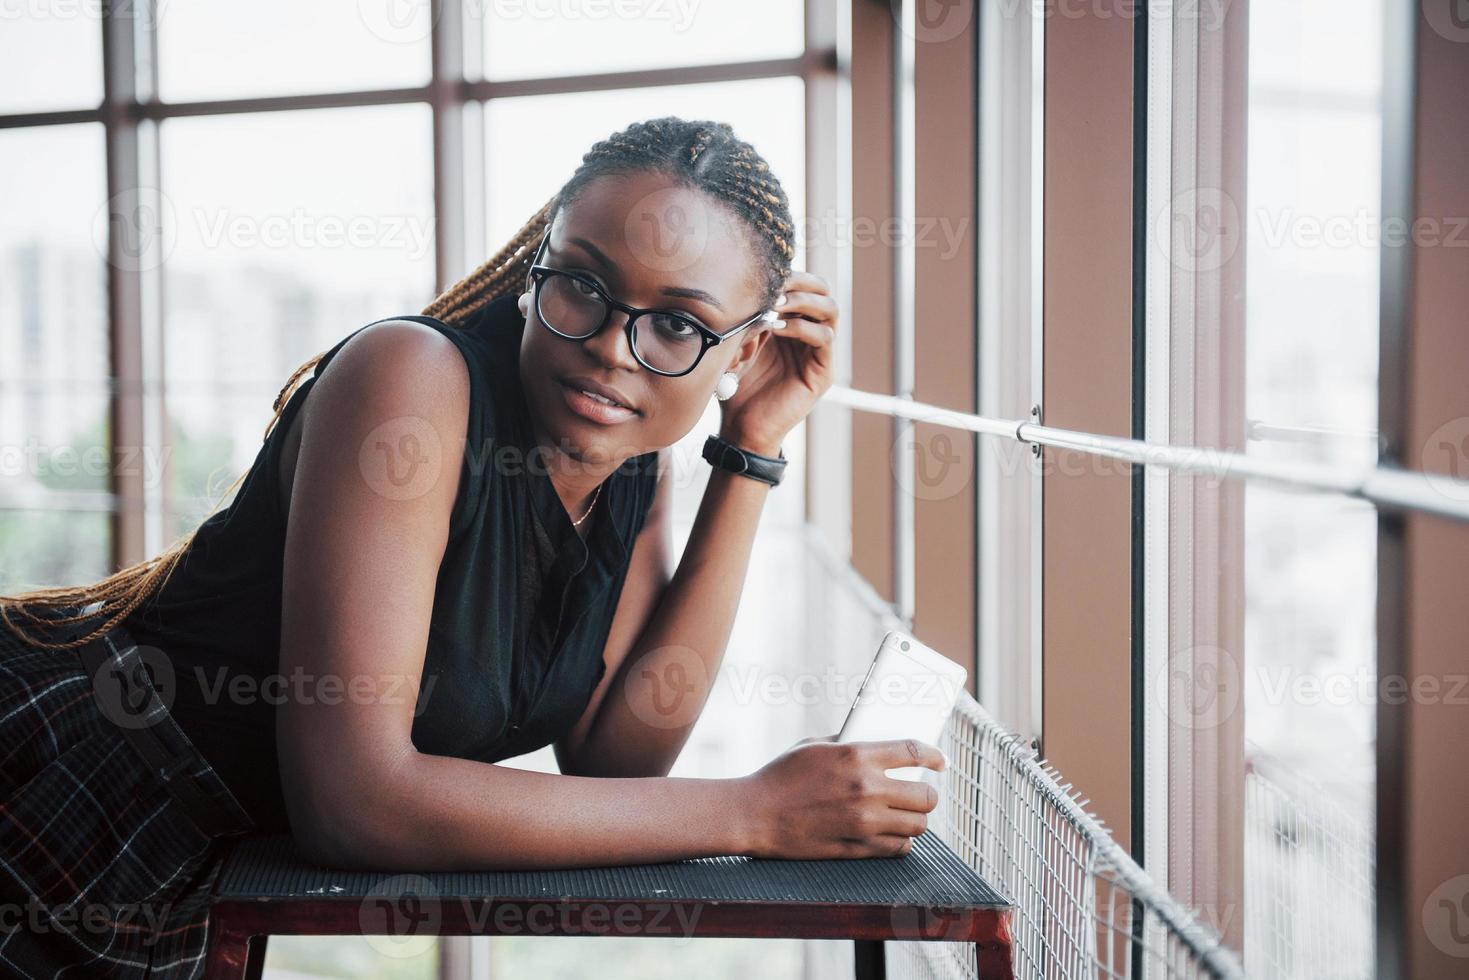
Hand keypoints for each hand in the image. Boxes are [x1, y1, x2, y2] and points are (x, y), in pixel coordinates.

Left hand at [719, 271, 838, 453]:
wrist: (741, 427)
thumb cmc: (735, 386)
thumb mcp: (737, 343)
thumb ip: (748, 317)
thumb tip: (750, 288)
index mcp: (791, 321)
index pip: (802, 284)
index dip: (787, 274)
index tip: (764, 273)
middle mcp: (809, 332)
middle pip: (822, 289)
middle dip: (800, 281)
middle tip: (775, 285)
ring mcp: (818, 351)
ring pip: (830, 308)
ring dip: (804, 301)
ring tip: (777, 305)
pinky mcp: (823, 371)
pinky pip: (826, 337)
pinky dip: (804, 327)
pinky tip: (780, 329)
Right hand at [737, 737, 942, 859]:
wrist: (754, 814)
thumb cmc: (780, 776)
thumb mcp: (814, 746)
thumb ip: (848, 742)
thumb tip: (877, 742)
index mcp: (856, 755)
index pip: (913, 751)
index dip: (934, 755)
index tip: (940, 761)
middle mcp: (866, 788)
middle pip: (925, 795)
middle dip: (927, 793)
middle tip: (920, 792)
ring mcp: (864, 822)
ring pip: (918, 824)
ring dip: (916, 819)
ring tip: (906, 814)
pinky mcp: (856, 848)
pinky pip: (898, 848)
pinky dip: (900, 842)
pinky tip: (891, 834)